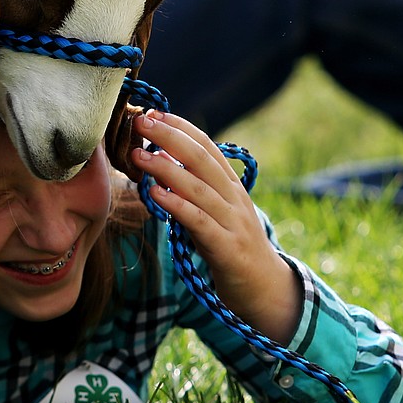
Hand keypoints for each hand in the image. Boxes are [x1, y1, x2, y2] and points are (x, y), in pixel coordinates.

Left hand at [130, 110, 300, 343]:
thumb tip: (161, 162)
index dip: (182, 129)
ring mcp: (233, 222)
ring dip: (166, 169)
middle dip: (170, 138)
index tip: (156, 113)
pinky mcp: (227, 248)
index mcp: (231, 187)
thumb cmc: (230, 247)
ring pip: (198, 188)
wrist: (264, 289)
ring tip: (138, 155)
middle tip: (142, 123)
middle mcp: (234, 198)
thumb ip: (194, 190)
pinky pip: (198, 222)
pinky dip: (176, 205)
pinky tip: (155, 194)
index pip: (208, 147)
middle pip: (201, 160)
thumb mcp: (215, 213)